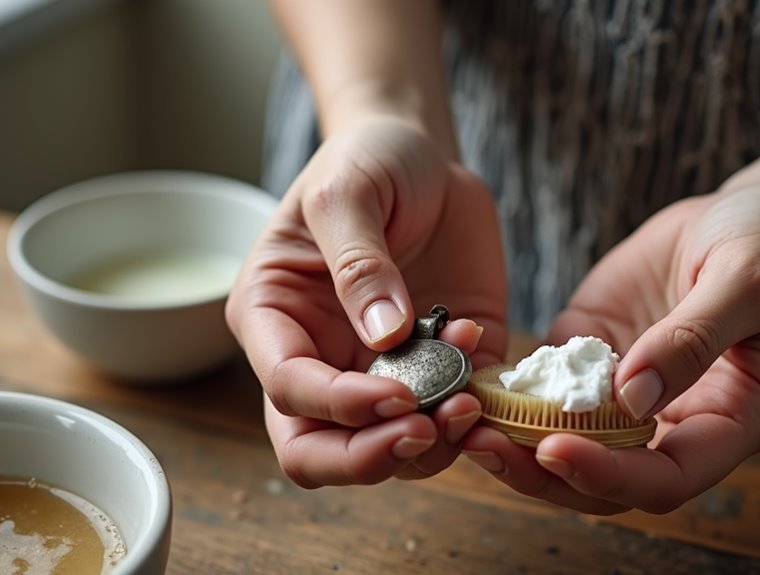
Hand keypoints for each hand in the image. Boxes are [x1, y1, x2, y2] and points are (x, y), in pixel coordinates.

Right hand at [226, 117, 507, 486]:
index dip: (337, 406)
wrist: (421, 156)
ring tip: (469, 401)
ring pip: (389, 451)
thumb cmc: (366, 162)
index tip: (394, 394)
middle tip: (425, 430)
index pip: (290, 391)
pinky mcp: (440, 369)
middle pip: (321, 450)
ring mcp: (381, 371)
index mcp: (276, 319)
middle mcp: (321, 358)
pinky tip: (483, 370)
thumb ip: (359, 263)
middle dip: (370, 457)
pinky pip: (449, 419)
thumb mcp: (349, 193)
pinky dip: (471, 415)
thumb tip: (383, 337)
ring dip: (431, 444)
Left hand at [463, 183, 759, 513]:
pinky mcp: (594, 358)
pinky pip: (549, 390)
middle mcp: (675, 421)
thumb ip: (693, 338)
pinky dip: (509, 394)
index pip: (666, 478)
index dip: (610, 475)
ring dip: (514, 442)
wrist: (750, 213)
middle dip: (542, 473)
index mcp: (731, 420)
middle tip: (481, 444)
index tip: (555, 449)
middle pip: (605, 479)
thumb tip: (633, 399)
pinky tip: (471, 380)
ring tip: (460, 420)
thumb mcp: (746, 280)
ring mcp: (630, 394)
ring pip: (569, 445)